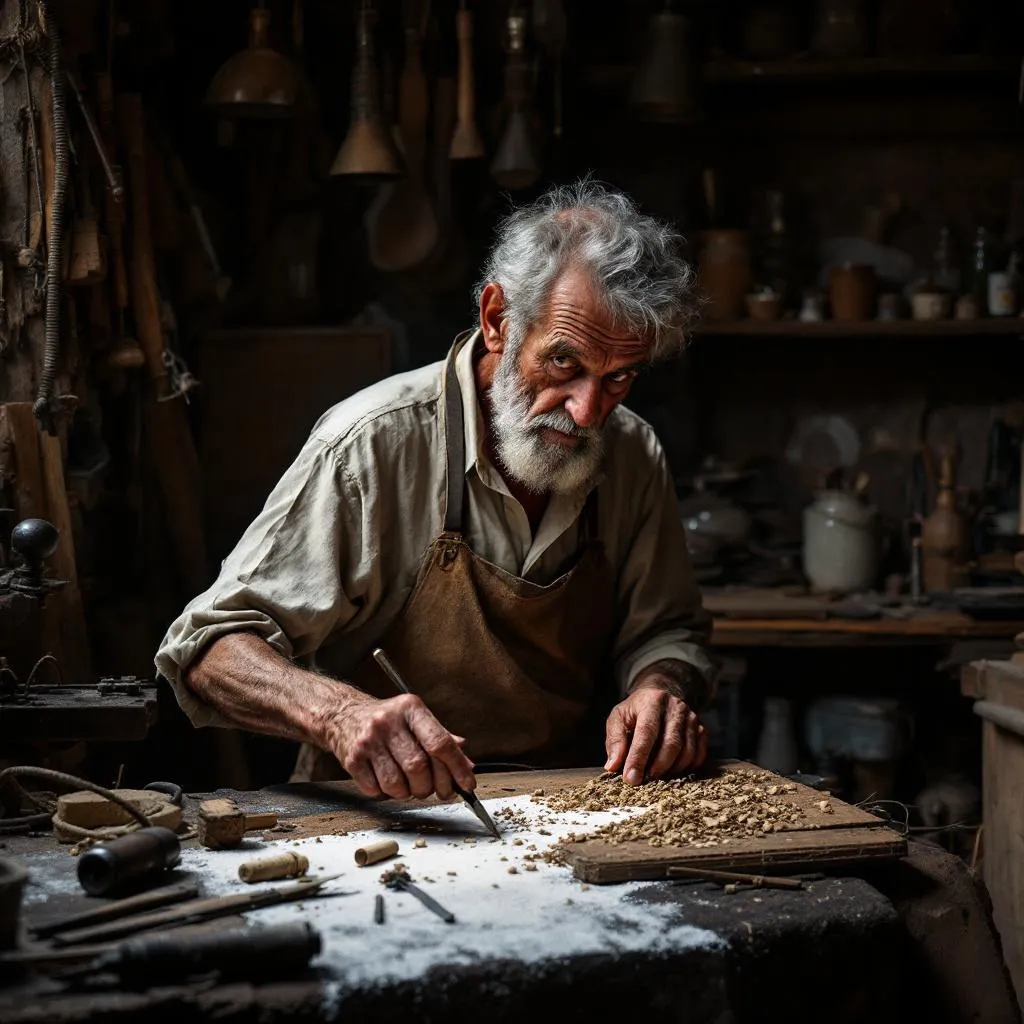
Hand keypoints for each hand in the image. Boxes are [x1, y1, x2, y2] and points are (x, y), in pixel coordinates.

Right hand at [326, 693, 476, 800]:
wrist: (342, 714)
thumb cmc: (387, 719)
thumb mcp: (416, 718)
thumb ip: (442, 739)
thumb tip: (467, 766)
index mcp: (411, 708)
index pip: (440, 742)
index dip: (457, 768)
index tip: (467, 784)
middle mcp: (389, 722)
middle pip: (419, 767)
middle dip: (431, 786)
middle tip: (434, 788)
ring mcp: (368, 741)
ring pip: (398, 784)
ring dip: (409, 792)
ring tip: (408, 784)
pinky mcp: (352, 759)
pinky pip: (377, 790)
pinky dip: (387, 793)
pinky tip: (387, 780)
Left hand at [604, 679, 706, 785]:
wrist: (661, 692)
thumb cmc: (636, 710)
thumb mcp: (619, 717)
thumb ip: (615, 740)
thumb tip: (613, 766)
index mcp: (651, 702)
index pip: (647, 732)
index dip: (638, 757)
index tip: (631, 778)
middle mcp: (675, 707)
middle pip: (671, 743)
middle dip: (658, 767)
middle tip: (645, 780)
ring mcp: (691, 718)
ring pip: (687, 751)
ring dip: (672, 769)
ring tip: (656, 775)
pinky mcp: (701, 728)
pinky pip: (699, 754)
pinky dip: (687, 768)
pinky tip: (673, 770)